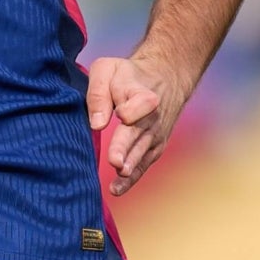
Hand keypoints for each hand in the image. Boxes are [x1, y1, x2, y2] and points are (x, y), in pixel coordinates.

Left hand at [86, 56, 186, 196]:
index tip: (121, 114)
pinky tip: (117, 189)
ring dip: (130, 168)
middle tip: (116, 163)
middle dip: (126, 149)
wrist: (162, 78)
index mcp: (144, 94)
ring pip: (141, 153)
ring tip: (116, 181)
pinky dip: (131, 178)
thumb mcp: (107, 70)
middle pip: (139, 134)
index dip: (130, 110)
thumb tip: (96, 124)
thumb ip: (99, 93)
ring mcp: (155, 134)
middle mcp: (153, 117)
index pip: (140, 104)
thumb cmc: (126, 75)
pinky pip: (143, 164)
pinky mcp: (154, 146)